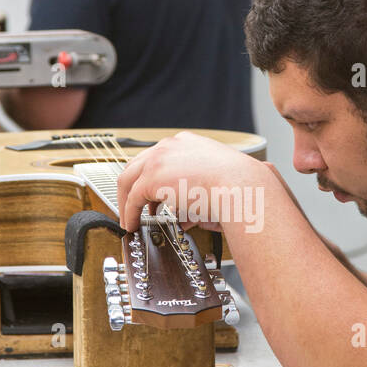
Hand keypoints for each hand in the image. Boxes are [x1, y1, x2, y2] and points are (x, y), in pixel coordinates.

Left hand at [116, 132, 268, 233]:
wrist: (240, 185)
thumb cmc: (237, 185)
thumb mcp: (213, 180)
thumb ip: (195, 190)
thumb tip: (186, 215)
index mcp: (186, 142)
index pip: (158, 157)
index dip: (149, 176)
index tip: (150, 193)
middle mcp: (169, 146)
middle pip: (138, 165)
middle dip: (132, 187)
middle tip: (132, 205)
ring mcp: (158, 159)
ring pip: (129, 180)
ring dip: (126, 201)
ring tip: (129, 218)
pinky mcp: (152, 177)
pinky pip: (132, 198)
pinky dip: (129, 212)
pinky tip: (131, 224)